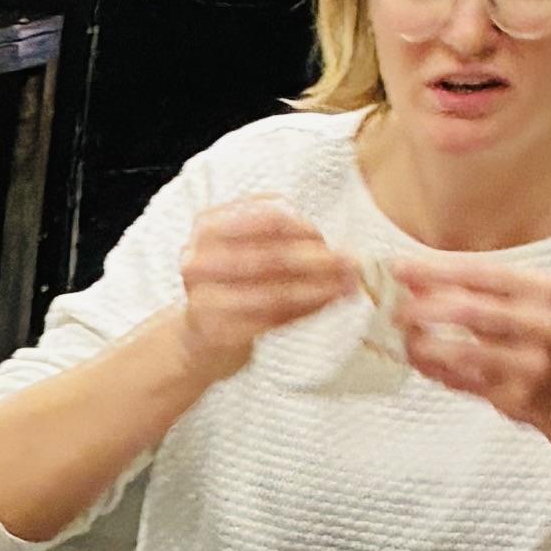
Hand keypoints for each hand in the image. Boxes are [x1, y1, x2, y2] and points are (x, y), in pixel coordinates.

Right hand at [173, 200, 361, 387]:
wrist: (200, 333)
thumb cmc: (233, 281)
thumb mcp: (249, 244)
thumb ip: (285, 236)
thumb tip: (337, 250)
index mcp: (209, 225)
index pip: (267, 217)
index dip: (303, 228)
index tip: (327, 239)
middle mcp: (199, 259)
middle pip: (272, 256)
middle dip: (319, 261)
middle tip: (352, 264)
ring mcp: (205, 299)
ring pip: (275, 292)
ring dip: (319, 290)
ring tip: (349, 287)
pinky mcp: (218, 333)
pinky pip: (272, 320)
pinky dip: (305, 311)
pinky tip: (327, 304)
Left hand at [394, 251, 550, 431]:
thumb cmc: (541, 337)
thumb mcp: (525, 303)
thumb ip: (476, 291)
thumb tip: (416, 280)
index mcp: (542, 289)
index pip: (479, 272)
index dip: (434, 270)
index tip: (397, 269)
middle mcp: (541, 323)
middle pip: (467, 310)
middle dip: (423, 308)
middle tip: (392, 310)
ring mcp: (531, 363)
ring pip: (462, 352)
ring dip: (424, 346)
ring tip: (404, 341)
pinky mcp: (518, 398)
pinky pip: (465, 383)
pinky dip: (437, 372)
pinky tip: (422, 363)